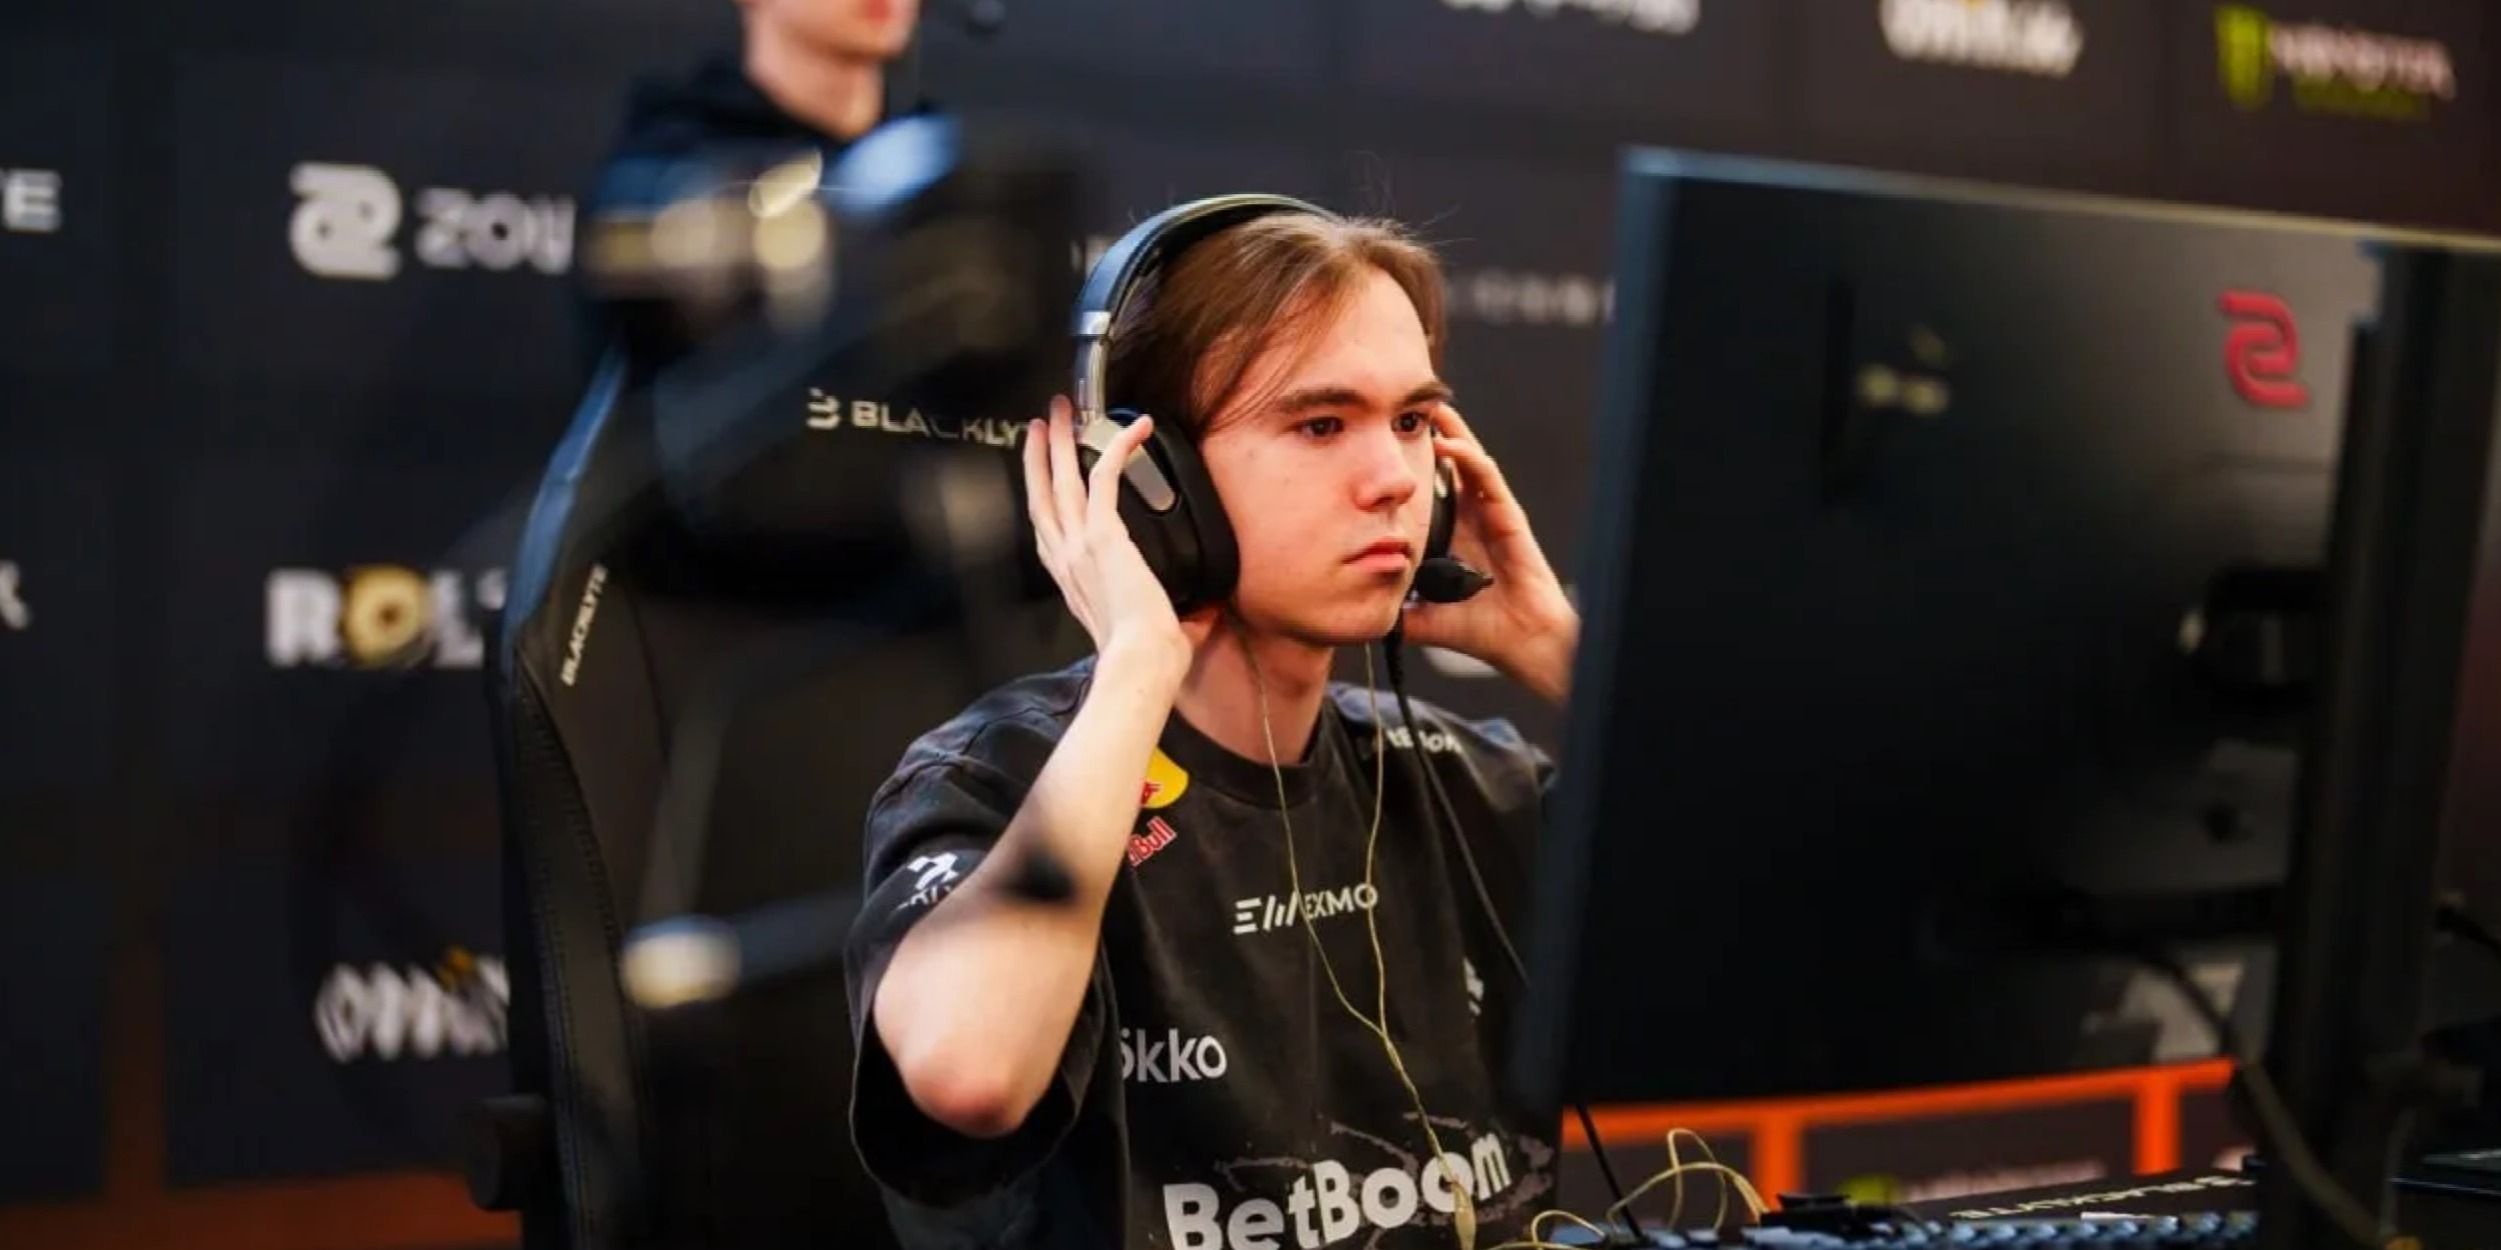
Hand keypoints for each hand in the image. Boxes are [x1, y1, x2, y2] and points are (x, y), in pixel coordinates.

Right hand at [1024, 397, 1217, 679]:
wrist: (1140, 662)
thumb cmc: (1143, 657)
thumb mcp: (1147, 631)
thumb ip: (1169, 616)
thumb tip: (1202, 615)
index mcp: (1072, 581)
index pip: (1048, 531)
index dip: (1041, 498)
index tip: (1042, 476)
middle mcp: (1066, 560)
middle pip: (1043, 495)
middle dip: (1039, 456)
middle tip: (1041, 425)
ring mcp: (1079, 545)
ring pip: (1061, 479)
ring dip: (1061, 440)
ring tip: (1060, 411)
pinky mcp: (1103, 535)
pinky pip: (1105, 476)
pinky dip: (1118, 447)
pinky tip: (1135, 426)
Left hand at [1400, 403, 1579, 703]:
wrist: (1522, 642)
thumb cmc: (1482, 629)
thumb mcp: (1426, 617)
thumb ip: (1396, 613)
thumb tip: (1359, 618)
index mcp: (1452, 537)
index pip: (1427, 492)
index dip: (1408, 469)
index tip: (1381, 448)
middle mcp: (1471, 519)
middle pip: (1447, 467)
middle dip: (1429, 437)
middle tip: (1404, 409)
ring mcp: (1491, 514)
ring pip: (1468, 462)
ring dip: (1449, 433)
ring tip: (1428, 408)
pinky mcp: (1508, 516)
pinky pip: (1487, 479)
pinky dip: (1467, 458)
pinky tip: (1448, 443)